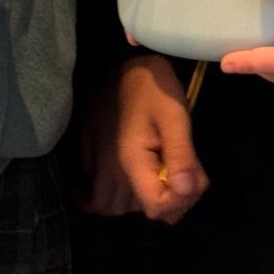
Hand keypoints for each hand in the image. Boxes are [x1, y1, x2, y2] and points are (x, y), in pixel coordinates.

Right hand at [77, 52, 207, 223]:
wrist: (124, 62)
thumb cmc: (155, 87)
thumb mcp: (176, 116)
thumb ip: (182, 156)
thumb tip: (185, 191)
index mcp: (132, 158)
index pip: (154, 207)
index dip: (179, 202)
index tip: (189, 180)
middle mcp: (107, 166)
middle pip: (130, 211)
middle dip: (157, 204)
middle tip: (174, 180)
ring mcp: (92, 161)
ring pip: (109, 205)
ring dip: (133, 201)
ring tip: (152, 177)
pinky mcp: (84, 154)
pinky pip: (90, 193)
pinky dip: (107, 195)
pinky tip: (125, 180)